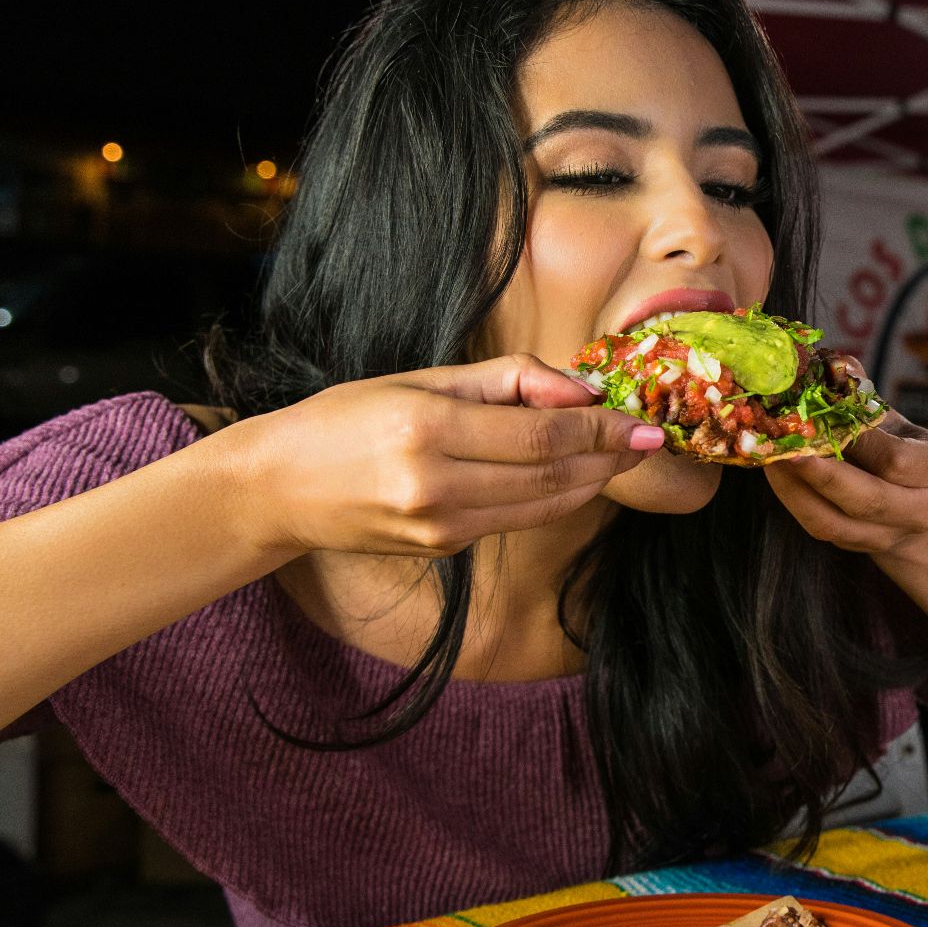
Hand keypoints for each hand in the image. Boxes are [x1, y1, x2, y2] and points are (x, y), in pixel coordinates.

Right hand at [238, 354, 662, 557]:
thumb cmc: (347, 419)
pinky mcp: (444, 549)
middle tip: (650, 437)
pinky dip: (555, 498)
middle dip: (609, 457)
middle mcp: (435, 484)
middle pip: (551, 476)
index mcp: (427, 427)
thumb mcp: (419, 377)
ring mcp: (440, 526)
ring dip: (593, 482)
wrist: (277, 488)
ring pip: (543, 506)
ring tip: (623, 454)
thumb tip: (580, 389)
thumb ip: (505, 381)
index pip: (540, 436)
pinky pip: (516, 519)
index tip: (642, 419)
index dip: (601, 430)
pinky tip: (575, 476)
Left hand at [765, 410, 927, 555]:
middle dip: (820, 474)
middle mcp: (918, 509)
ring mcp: (886, 535)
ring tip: (769, 457)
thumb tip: (831, 363)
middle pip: (866, 500)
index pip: (896, 462)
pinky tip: (774, 473)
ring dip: (794, 489)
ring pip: (833, 521)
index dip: (856, 442)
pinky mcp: (854, 545)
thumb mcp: (890, 417)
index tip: (820, 419)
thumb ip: (860, 394)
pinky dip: (791, 500)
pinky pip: (818, 528)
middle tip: (783, 445)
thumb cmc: (896, 443)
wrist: (914, 501)